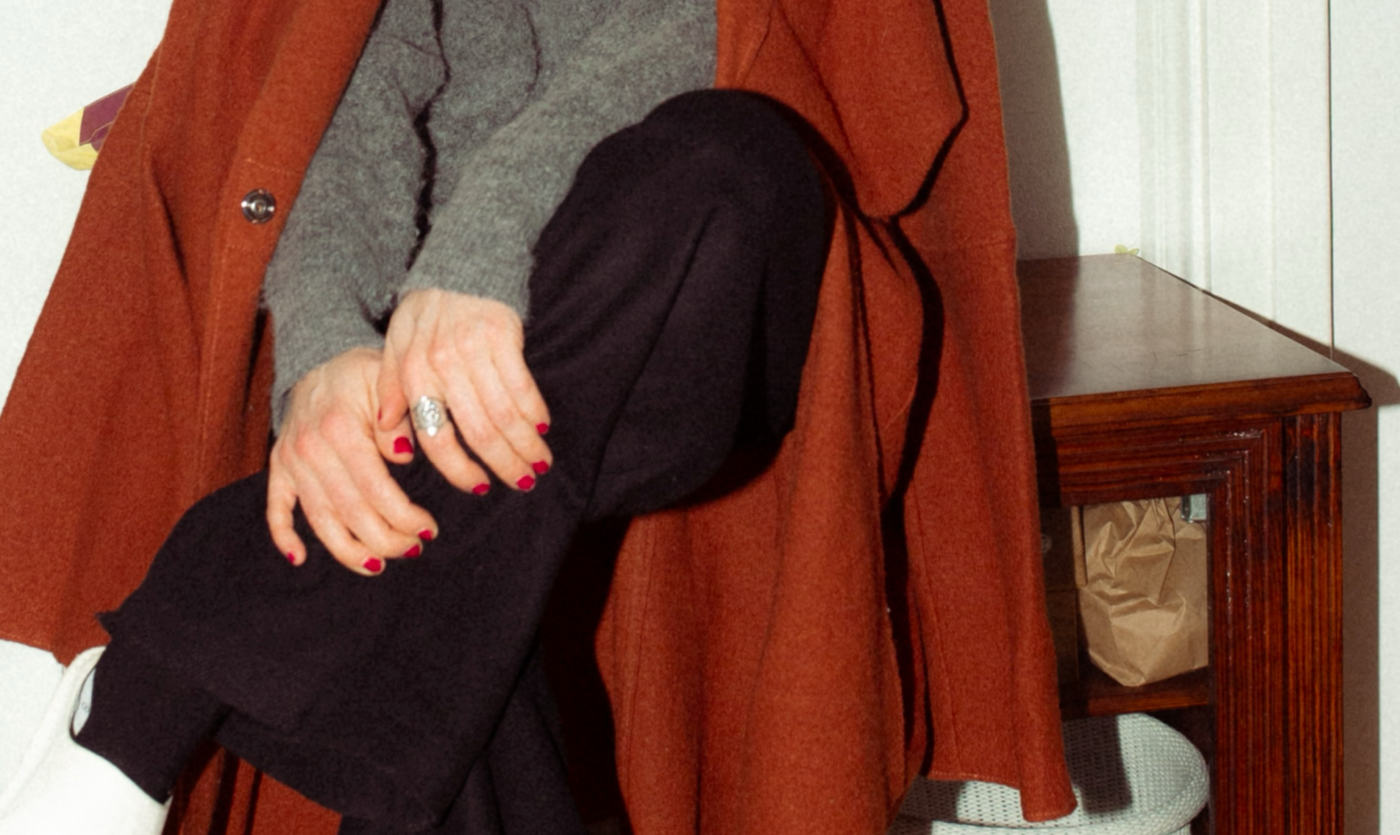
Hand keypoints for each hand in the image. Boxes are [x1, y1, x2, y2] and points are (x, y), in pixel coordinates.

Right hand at [268, 347, 437, 574]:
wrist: (318, 361)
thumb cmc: (363, 376)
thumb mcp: (387, 383)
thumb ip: (398, 419)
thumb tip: (404, 455)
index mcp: (340, 428)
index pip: (376, 488)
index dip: (403, 516)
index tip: (428, 530)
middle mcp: (310, 448)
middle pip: (350, 511)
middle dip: (385, 539)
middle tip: (414, 548)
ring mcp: (291, 461)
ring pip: (319, 519)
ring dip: (348, 550)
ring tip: (377, 565)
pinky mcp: (278, 468)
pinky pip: (276, 508)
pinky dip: (284, 536)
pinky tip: (301, 558)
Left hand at [377, 289, 551, 493]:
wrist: (457, 266)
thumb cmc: (426, 314)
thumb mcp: (397, 349)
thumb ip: (393, 394)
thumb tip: (395, 445)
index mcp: (413, 374)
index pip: (436, 437)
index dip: (459, 470)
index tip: (478, 487)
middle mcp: (441, 365)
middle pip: (478, 432)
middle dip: (503, 465)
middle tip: (522, 484)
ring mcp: (474, 350)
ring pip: (504, 415)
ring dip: (526, 446)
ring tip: (539, 464)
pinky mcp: (503, 336)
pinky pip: (523, 387)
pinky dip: (535, 413)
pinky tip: (542, 429)